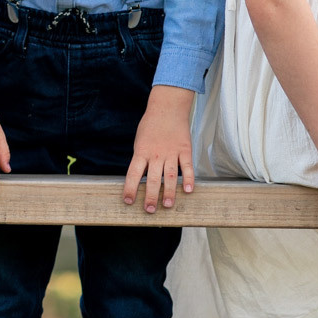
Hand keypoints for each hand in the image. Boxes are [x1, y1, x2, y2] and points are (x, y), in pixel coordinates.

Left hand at [123, 86, 195, 213]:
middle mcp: (156, 154)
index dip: (130, 188)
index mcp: (141, 152)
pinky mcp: (185, 149)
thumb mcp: (139, 142)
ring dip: (169, 192)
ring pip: (170, 176)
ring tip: (168, 206)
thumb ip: (141, 160)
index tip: (128, 201)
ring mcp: (171, 152)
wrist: (167, 107)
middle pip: (153, 179)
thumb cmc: (150, 126)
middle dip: (151, 196)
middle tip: (150, 210)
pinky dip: (189, 179)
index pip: (133, 173)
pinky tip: (189, 190)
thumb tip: (140, 181)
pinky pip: (188, 166)